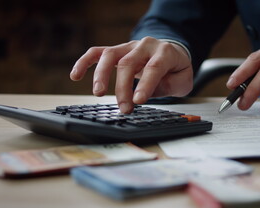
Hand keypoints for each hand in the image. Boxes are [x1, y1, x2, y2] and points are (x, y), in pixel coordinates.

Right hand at [70, 37, 192, 112]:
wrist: (172, 53)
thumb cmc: (176, 69)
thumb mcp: (183, 80)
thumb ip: (170, 86)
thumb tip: (146, 94)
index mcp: (165, 52)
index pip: (153, 67)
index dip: (145, 84)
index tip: (138, 101)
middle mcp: (145, 46)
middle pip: (129, 63)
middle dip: (124, 88)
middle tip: (124, 108)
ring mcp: (129, 47)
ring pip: (111, 55)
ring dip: (101, 75)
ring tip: (98, 93)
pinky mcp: (117, 51)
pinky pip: (98, 53)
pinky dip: (84, 62)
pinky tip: (75, 75)